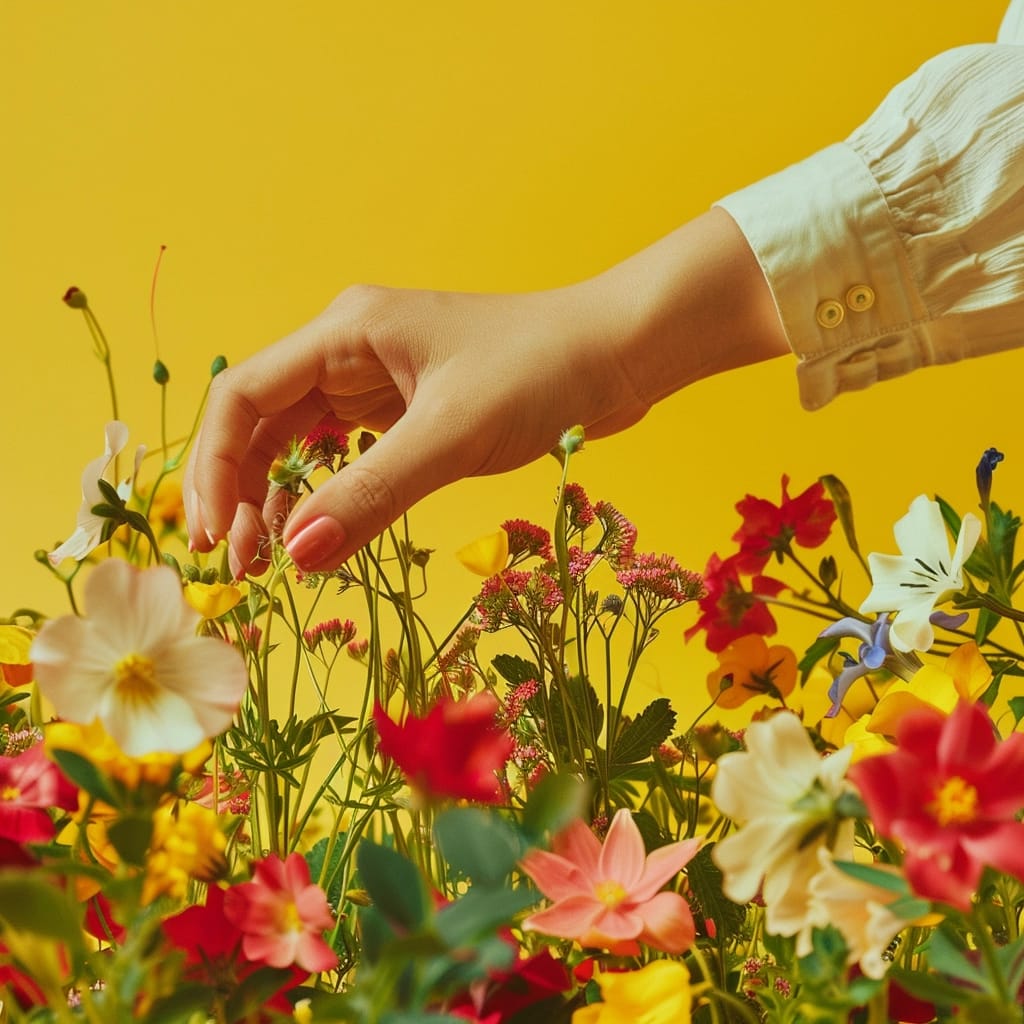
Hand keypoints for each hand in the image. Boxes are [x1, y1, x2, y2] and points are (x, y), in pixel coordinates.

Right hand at [183, 209, 785, 575]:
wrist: (619, 353)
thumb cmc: (543, 373)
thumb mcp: (452, 436)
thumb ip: (371, 494)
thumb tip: (296, 557)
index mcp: (346, 331)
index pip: (244, 395)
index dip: (215, 468)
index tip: (216, 538)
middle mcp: (351, 349)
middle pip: (263, 422)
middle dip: (242, 492)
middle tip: (243, 568)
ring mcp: (380, 379)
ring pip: (302, 441)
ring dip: (281, 498)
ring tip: (274, 563)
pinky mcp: (410, 408)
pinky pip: (348, 453)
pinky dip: (330, 493)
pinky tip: (324, 534)